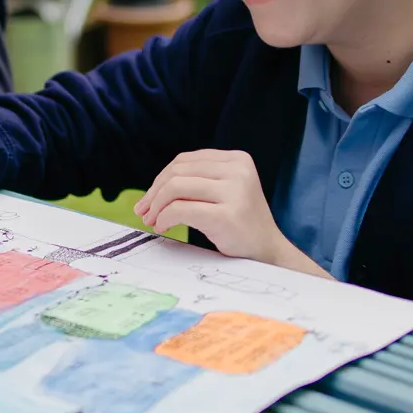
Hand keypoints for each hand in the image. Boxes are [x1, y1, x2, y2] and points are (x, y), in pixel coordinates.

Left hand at [135, 149, 332, 276]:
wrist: (268, 253)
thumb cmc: (239, 224)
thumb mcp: (225, 190)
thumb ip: (197, 180)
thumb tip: (152, 189)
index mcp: (237, 159)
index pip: (185, 161)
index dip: (160, 179)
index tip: (149, 199)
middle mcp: (238, 170)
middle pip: (177, 172)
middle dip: (154, 193)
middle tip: (144, 211)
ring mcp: (235, 191)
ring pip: (175, 187)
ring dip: (156, 205)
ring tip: (153, 220)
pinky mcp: (227, 215)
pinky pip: (180, 209)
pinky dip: (165, 217)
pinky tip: (163, 226)